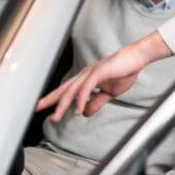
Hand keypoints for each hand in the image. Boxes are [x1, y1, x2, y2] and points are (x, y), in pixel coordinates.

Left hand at [35, 31, 171, 120]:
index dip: (54, 98)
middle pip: (65, 89)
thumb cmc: (125, 72)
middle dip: (51, 100)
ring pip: (73, 89)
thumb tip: (84, 113)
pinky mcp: (100, 71)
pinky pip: (87, 87)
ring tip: (56, 116)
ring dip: (63, 104)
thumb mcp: (109, 93)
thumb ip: (96, 102)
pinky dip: (81, 99)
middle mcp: (85, 74)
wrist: (136, 58)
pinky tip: (78, 109)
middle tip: (38, 109)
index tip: (43, 107)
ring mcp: (92, 72)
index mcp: (86, 78)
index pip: (67, 90)